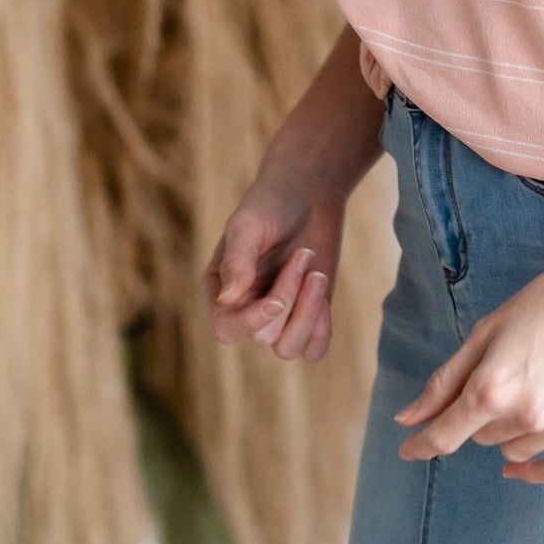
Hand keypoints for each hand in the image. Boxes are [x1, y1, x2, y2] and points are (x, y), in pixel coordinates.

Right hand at [200, 159, 344, 364]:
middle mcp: (245, 309)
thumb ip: (238, 260)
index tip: (277, 301)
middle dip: (289, 295)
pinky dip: (321, 331)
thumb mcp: (249, 225)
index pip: (227, 329)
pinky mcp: (307, 315)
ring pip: (288, 349)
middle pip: (265, 335)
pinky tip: (323, 293)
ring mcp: (278, 316)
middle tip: (303, 252)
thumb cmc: (270, 204)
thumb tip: (227, 300)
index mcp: (220, 290)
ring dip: (308, 313)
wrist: (307, 193)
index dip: (252, 321)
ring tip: (316, 272)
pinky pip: (312, 350)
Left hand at [394, 247, 543, 484]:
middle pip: (480, 437)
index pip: (444, 435)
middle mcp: (523, 414)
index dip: (420, 444)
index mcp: (490, 387)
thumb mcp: (486, 332)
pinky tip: (519, 468)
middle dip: (479, 413)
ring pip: (512, 451)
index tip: (408, 448)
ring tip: (530, 386)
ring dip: (508, 431)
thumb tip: (407, 419)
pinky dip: (532, 473)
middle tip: (502, 372)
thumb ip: (444, 381)